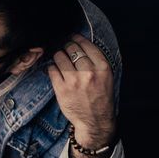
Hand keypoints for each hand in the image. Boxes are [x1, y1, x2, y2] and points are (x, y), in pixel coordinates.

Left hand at [46, 33, 115, 147]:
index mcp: (102, 68)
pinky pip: (52, 69)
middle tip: (65, 48)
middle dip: (66, 46)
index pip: (86, 45)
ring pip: (59, 56)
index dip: (77, 38)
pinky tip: (55, 70)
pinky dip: (52, 68)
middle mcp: (88, 73)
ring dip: (58, 56)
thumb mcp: (106, 77)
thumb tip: (80, 43)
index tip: (73, 37)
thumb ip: (96, 61)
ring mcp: (74, 81)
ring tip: (60, 59)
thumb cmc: (101, 97)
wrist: (95, 120)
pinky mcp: (62, 89)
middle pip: (71, 48)